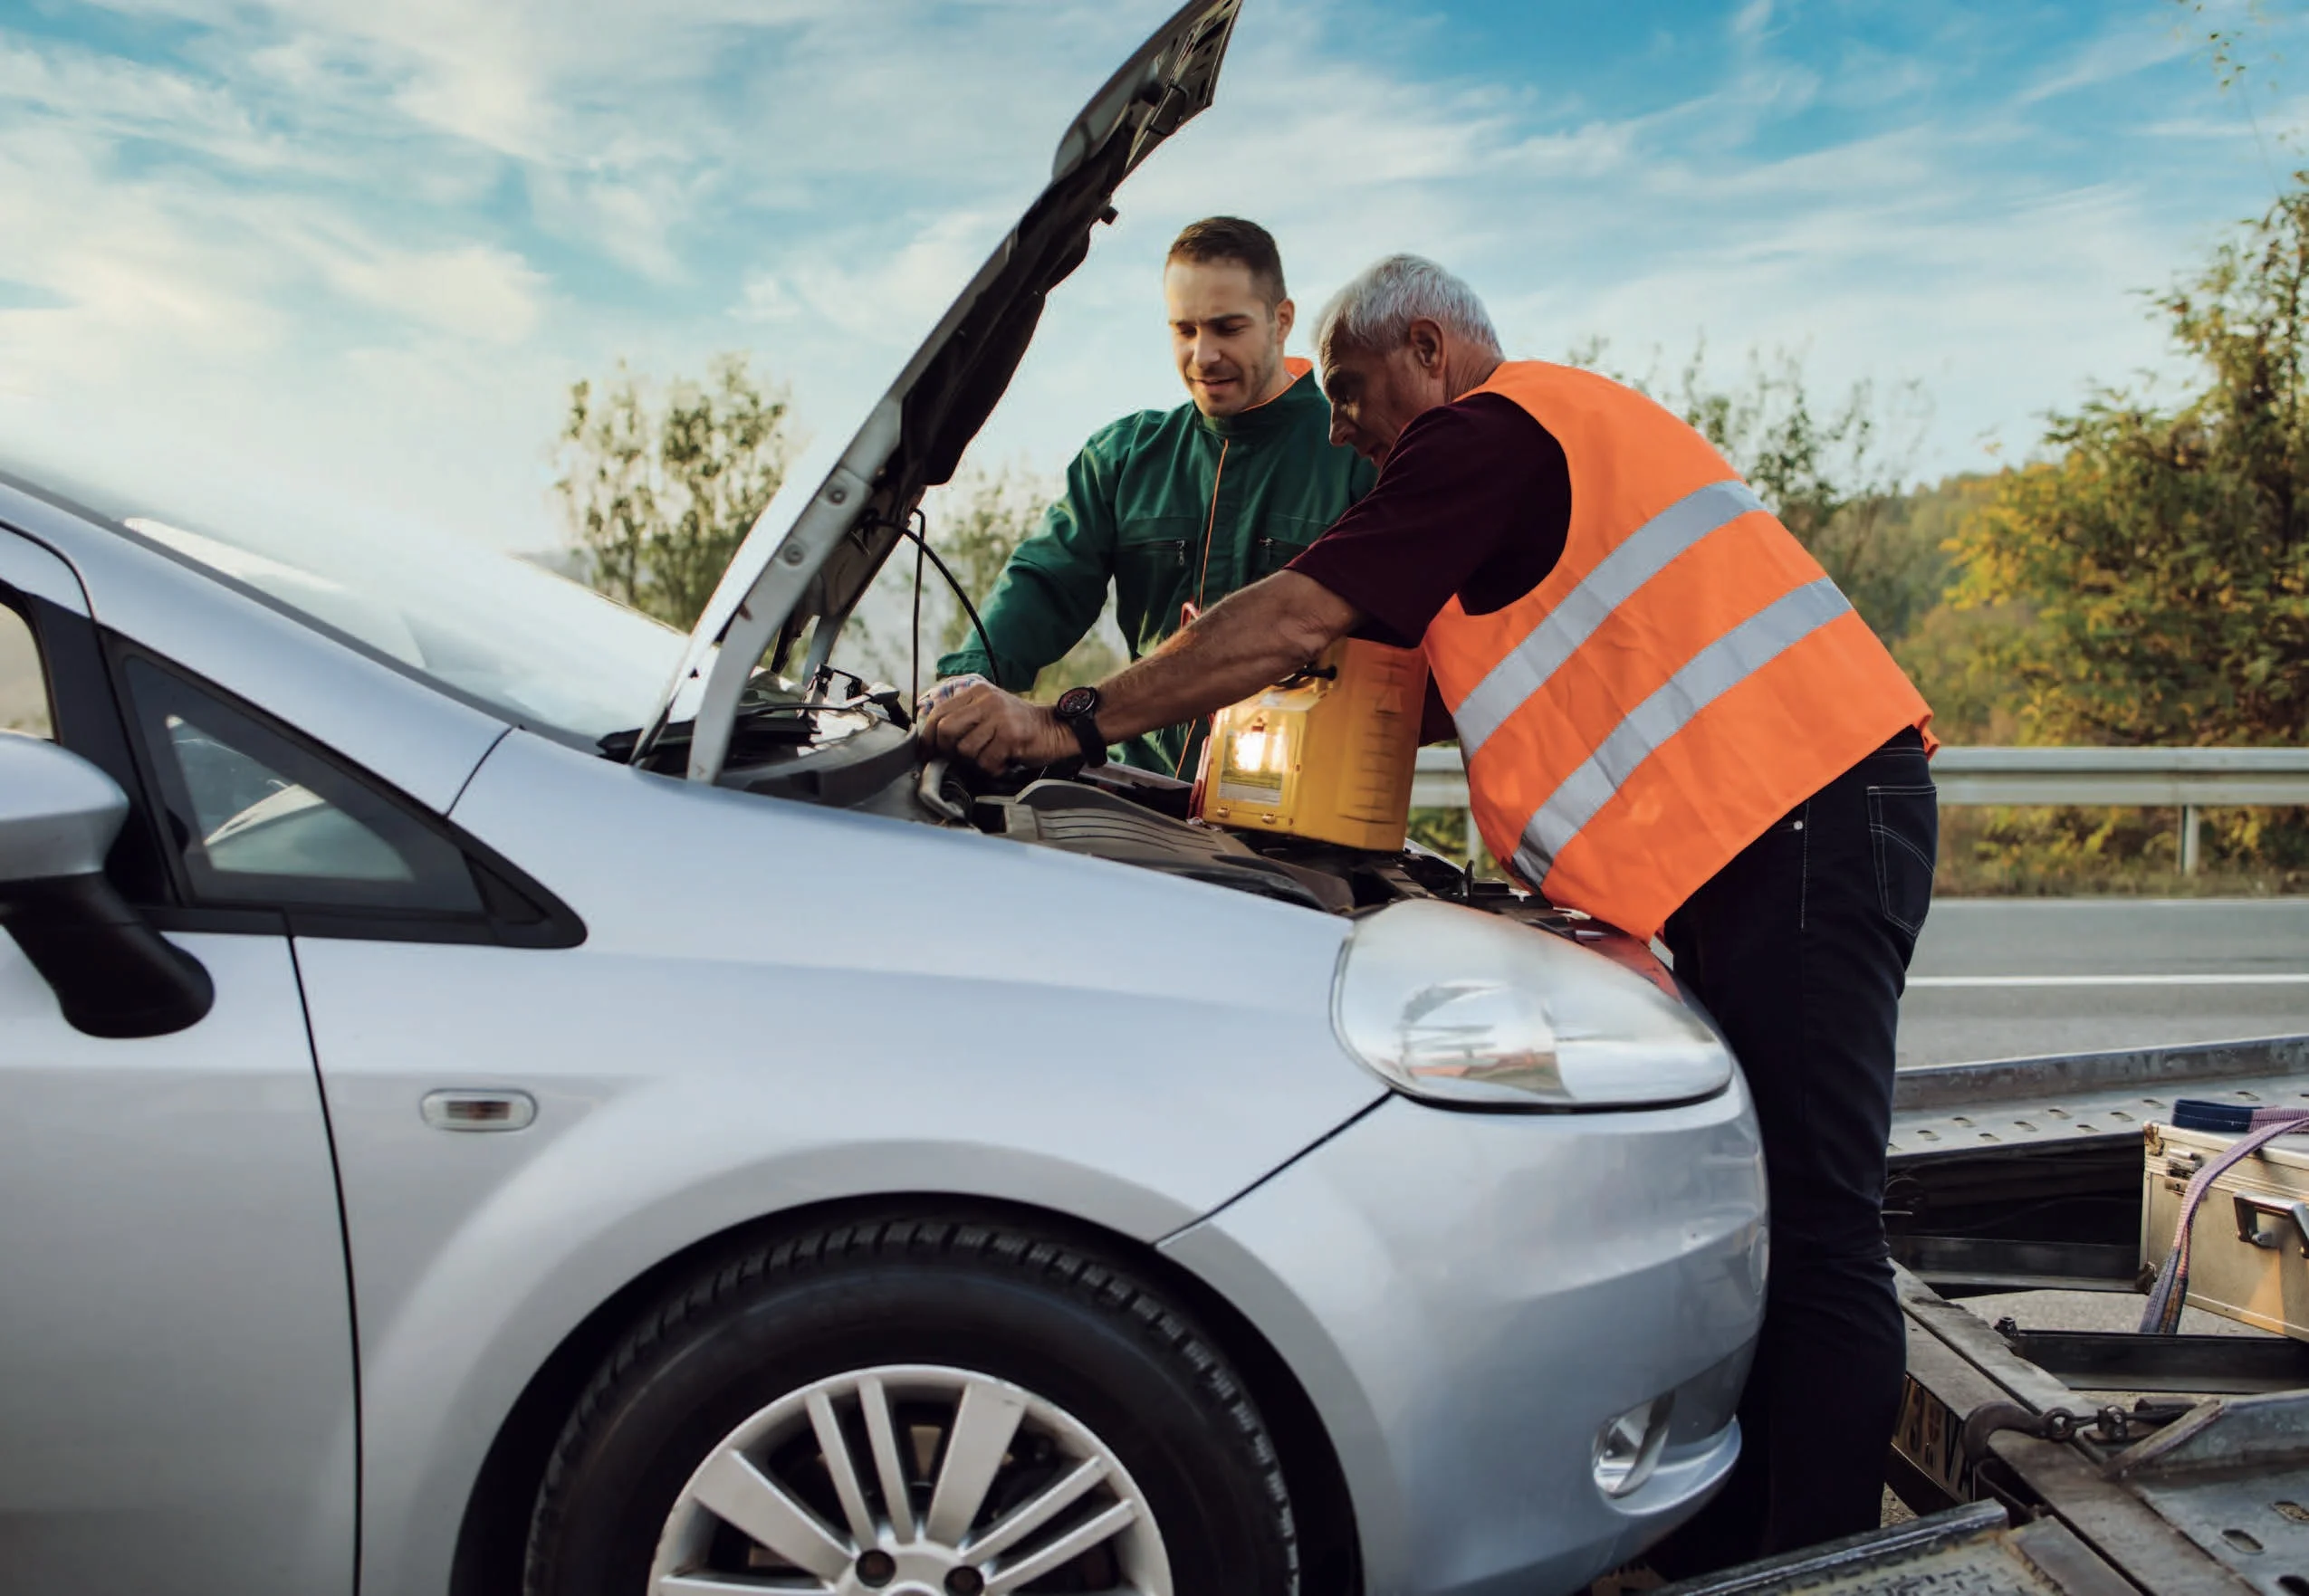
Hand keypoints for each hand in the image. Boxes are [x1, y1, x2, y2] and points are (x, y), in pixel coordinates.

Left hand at [919, 679, 1075, 772]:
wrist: (1056, 729)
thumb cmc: (1018, 726)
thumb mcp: (988, 713)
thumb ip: (963, 720)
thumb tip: (931, 743)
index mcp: (977, 692)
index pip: (938, 713)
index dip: (928, 738)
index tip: (927, 753)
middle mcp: (987, 700)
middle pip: (946, 730)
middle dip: (948, 751)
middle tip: (960, 758)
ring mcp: (1000, 717)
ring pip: (965, 749)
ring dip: (975, 762)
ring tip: (990, 756)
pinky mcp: (1012, 735)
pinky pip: (986, 761)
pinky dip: (992, 768)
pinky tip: (1002, 761)